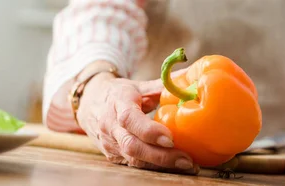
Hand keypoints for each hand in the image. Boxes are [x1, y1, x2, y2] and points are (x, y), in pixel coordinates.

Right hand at [76, 72, 198, 173]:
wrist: (90, 103)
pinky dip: (156, 168)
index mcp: (118, 102)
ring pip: (134, 159)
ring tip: (188, 166)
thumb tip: (194, 76)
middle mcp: (110, 125)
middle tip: (187, 160)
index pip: (129, 119)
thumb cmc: (121, 94)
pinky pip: (135, 165)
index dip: (149, 131)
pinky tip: (176, 167)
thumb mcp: (139, 85)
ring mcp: (110, 142)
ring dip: (162, 165)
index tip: (170, 138)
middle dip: (161, 156)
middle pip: (132, 145)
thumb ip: (165, 85)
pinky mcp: (113, 155)